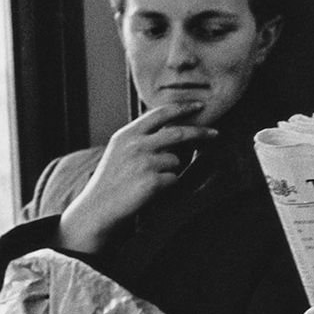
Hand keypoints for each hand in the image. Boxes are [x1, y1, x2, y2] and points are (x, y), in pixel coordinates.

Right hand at [58, 102, 216, 252]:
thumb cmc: (112, 180)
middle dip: (200, 132)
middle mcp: (136, 145)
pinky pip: (174, 179)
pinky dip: (167, 185)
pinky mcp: (152, 181)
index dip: (182, 108)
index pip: (160, 114)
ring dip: (171, 169)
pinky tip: (149, 190)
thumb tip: (173, 128)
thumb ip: (142, 137)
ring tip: (150, 179)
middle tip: (216, 133)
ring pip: (176, 160)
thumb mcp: (120, 150)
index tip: (199, 105)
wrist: (98, 208)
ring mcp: (144, 162)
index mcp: (127, 134)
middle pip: (178, 133)